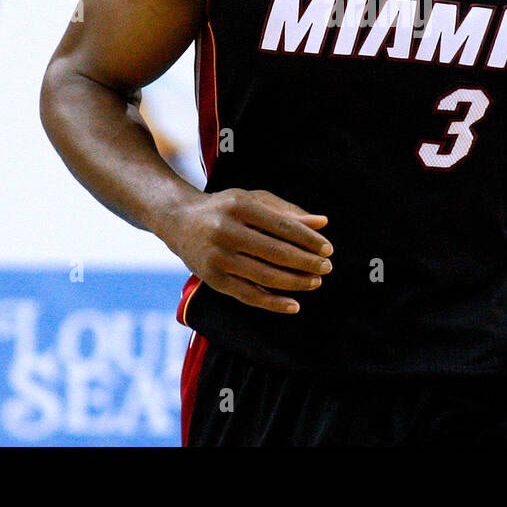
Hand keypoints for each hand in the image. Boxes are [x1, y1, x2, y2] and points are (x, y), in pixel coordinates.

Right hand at [166, 188, 332, 313]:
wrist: (179, 220)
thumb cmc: (226, 208)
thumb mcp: (254, 201)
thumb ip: (288, 212)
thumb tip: (323, 223)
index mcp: (240, 206)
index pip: (282, 226)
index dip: (308, 239)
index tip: (328, 249)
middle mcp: (226, 230)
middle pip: (275, 252)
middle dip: (306, 262)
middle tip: (327, 267)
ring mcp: (217, 257)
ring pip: (264, 276)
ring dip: (295, 282)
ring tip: (315, 282)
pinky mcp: (212, 279)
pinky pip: (248, 295)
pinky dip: (273, 303)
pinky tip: (294, 305)